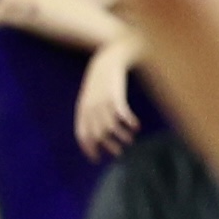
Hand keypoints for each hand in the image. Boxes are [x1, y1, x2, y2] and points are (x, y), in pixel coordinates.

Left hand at [72, 39, 143, 157]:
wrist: (108, 59)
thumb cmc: (100, 79)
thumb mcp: (89, 96)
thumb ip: (90, 113)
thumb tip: (96, 132)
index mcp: (82, 110)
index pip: (82, 136)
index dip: (89, 149)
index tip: (96, 159)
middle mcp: (91, 109)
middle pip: (97, 135)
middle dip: (108, 146)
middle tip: (118, 153)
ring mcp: (103, 103)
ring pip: (111, 128)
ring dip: (121, 137)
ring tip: (130, 140)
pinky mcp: (116, 97)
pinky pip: (122, 116)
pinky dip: (129, 123)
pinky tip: (136, 126)